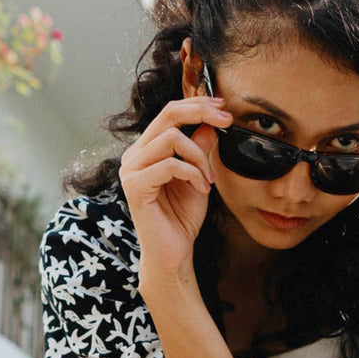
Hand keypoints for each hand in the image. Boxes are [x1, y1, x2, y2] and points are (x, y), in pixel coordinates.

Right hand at [119, 93, 231, 280]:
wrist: (173, 253)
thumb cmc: (182, 218)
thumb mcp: (199, 176)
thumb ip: (200, 149)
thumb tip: (211, 122)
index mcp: (147, 149)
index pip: (170, 113)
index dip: (197, 105)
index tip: (224, 109)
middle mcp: (135, 155)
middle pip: (168, 115)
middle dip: (201, 113)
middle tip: (227, 122)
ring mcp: (131, 169)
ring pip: (172, 138)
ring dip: (199, 157)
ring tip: (209, 180)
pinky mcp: (134, 186)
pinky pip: (169, 165)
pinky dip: (192, 174)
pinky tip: (202, 189)